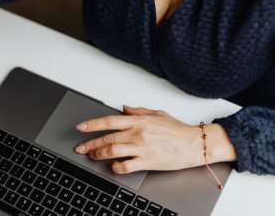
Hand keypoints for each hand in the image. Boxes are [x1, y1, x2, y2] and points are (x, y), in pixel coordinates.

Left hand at [74, 105, 236, 173]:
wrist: (194, 144)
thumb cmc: (178, 130)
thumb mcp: (157, 113)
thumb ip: (138, 111)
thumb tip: (124, 109)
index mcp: (138, 121)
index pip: (109, 121)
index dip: (92, 124)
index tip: (81, 128)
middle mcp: (137, 134)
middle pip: (107, 139)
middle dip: (90, 143)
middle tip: (81, 147)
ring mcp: (141, 149)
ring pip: (112, 152)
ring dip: (99, 155)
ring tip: (92, 156)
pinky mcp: (147, 162)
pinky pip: (126, 166)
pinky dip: (116, 167)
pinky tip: (113, 166)